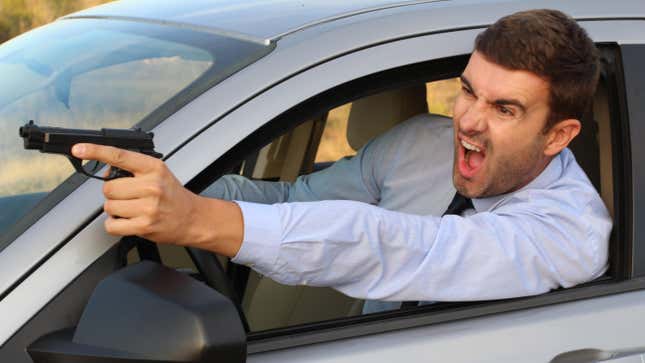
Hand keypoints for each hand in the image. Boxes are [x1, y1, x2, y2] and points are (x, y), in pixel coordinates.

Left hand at [71, 143, 242, 255]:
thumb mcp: (159, 174)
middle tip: (131, 197)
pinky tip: (129, 221)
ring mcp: (148, 207)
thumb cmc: (174, 196)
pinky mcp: (143, 225)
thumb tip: (106, 171)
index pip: (119, 156)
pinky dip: (115, 225)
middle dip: (114, 193)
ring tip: (133, 210)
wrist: (193, 218)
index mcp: (154, 168)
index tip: (79, 149)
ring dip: (116, 210)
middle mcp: (151, 186)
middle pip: (109, 187)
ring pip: (109, 206)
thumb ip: (134, 169)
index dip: (96, 151)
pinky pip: (112, 224)